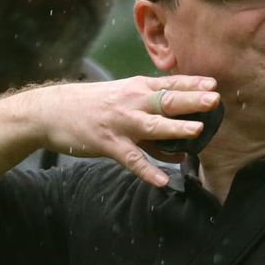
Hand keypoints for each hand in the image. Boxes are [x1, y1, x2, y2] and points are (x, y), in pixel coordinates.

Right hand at [22, 75, 220, 186]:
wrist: (50, 111)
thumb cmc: (94, 106)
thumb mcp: (123, 102)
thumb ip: (152, 121)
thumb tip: (181, 147)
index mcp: (137, 89)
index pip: (170, 84)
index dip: (192, 83)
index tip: (214, 84)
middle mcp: (131, 102)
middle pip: (166, 101)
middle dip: (191, 100)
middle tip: (214, 100)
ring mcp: (120, 123)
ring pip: (152, 127)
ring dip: (175, 129)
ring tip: (197, 132)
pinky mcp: (108, 144)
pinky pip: (131, 159)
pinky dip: (147, 170)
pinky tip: (163, 180)